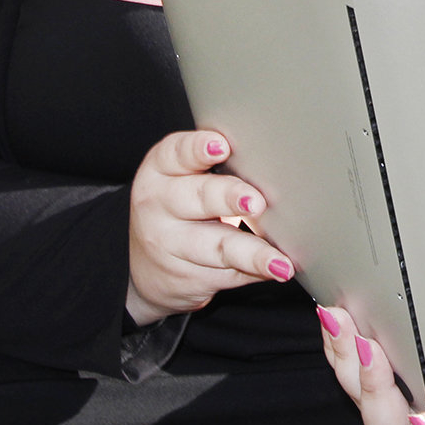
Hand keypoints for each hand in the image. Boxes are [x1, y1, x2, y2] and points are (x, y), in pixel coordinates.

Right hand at [126, 129, 292, 326]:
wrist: (145, 267)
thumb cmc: (180, 205)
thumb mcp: (183, 178)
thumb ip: (216, 166)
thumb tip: (273, 163)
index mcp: (160, 170)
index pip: (177, 154)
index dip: (198, 149)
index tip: (222, 146)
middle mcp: (159, 206)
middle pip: (199, 198)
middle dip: (229, 198)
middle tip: (257, 202)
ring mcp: (170, 246)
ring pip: (218, 247)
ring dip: (252, 254)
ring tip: (278, 261)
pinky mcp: (187, 278)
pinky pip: (229, 274)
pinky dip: (257, 272)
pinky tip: (276, 271)